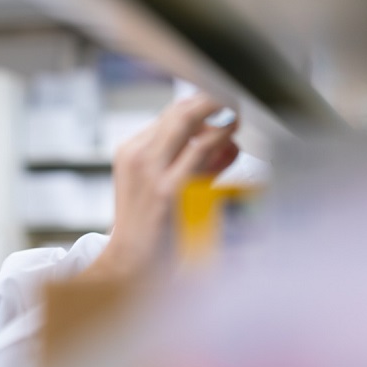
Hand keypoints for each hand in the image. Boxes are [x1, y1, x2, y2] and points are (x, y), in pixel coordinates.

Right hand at [85, 93, 239, 280]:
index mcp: (130, 153)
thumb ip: (191, 162)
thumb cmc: (151, 230)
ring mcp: (151, 172)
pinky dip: (220, 139)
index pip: (169, 114)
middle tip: (235, 100)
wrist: (131, 266)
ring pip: (188, 122)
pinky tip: (231, 138)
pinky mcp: (169, 190)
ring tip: (236, 118)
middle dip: (211, 100)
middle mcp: (137, 156)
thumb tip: (227, 141)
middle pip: (178, 111)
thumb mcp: (160, 186)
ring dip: (218, 115)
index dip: (200, 104)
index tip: (222, 103)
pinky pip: (200, 151)